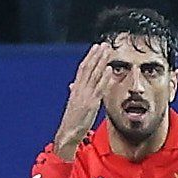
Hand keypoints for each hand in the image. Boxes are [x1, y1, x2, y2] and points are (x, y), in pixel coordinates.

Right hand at [53, 43, 113, 160]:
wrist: (68, 133)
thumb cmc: (73, 121)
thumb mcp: (74, 104)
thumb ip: (75, 93)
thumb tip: (73, 84)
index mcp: (76, 89)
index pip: (82, 69)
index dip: (89, 58)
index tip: (96, 48)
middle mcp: (79, 90)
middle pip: (88, 68)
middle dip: (96, 55)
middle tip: (104, 44)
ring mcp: (85, 96)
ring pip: (93, 75)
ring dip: (101, 62)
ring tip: (107, 51)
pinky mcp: (91, 103)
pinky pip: (98, 88)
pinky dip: (104, 78)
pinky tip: (109, 69)